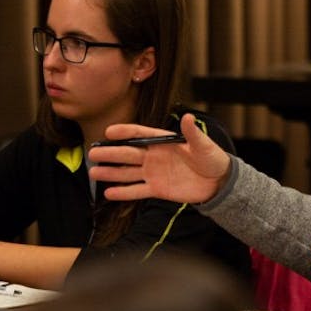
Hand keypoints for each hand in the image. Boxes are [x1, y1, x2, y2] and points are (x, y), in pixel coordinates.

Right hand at [88, 114, 230, 203]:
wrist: (218, 183)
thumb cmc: (212, 158)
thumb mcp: (204, 145)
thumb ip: (193, 133)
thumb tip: (188, 117)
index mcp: (163, 141)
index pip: (140, 134)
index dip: (125, 132)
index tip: (109, 132)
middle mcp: (154, 156)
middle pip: (128, 153)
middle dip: (111, 153)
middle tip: (93, 153)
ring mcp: (154, 173)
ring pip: (128, 172)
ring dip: (111, 172)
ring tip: (94, 172)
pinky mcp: (157, 189)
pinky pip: (137, 191)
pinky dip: (123, 192)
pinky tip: (108, 193)